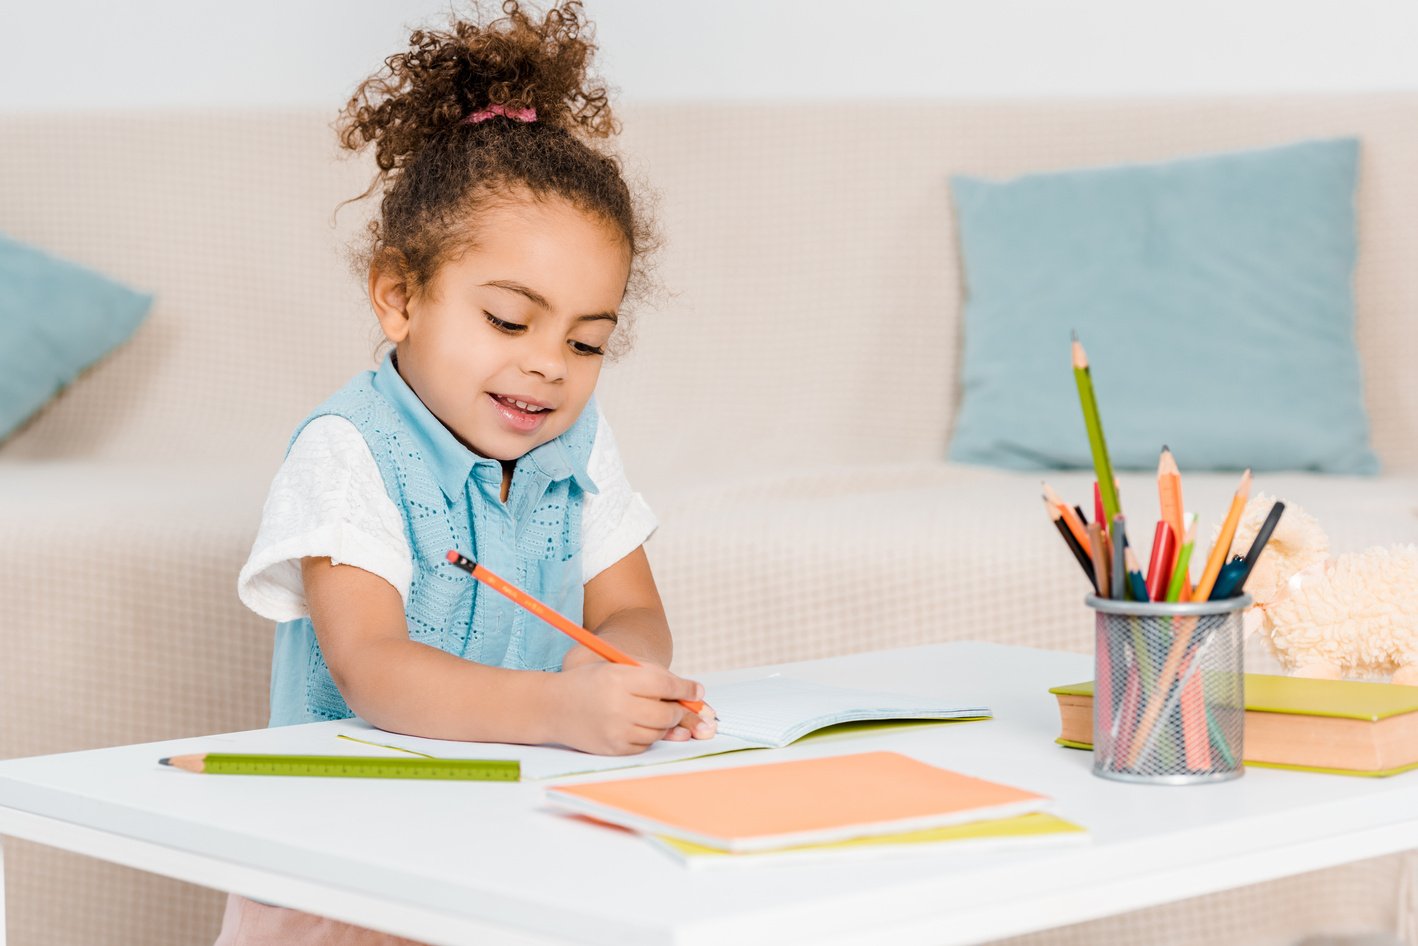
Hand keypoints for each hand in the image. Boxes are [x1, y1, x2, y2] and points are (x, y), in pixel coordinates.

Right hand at [548, 661, 713, 754]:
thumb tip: (694, 694)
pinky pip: (645, 745)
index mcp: (619, 678)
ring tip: (647, 712)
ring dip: (662, 724)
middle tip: (675, 706)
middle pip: (667, 714)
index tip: (697, 691)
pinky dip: (646, 736)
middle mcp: (618, 705)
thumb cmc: (590, 682)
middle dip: (677, 711)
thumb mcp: (618, 667)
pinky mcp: (613, 748)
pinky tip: (633, 725)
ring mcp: (616, 730)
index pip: (665, 685)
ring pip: (659, 732)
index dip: (686, 689)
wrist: (553, 707)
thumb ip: (653, 676)